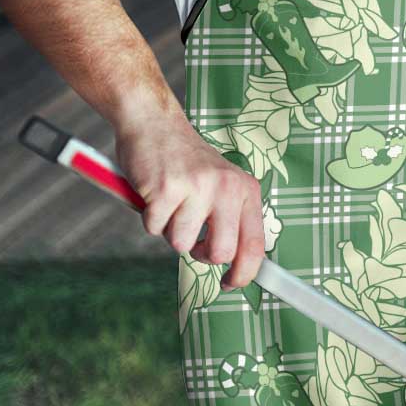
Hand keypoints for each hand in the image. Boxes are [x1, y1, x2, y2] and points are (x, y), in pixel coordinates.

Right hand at [115, 111, 263, 289]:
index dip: (245, 273)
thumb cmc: (186, 161)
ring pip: (182, 244)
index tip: (232, 283)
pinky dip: (150, 218)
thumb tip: (237, 265)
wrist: (154, 123)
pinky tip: (155, 194)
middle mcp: (227, 188)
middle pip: (220, 253)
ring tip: (171, 203)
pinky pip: (154, 229)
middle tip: (192, 238)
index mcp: (246, 189)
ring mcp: (197, 187)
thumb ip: (231, 218)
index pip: (255, 244)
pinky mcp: (166, 189)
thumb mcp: (222, 184)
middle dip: (201, 254)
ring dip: (170, 230)